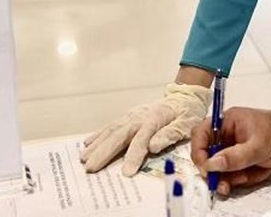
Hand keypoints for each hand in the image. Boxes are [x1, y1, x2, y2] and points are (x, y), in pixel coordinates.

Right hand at [80, 82, 210, 175]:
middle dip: (104, 152)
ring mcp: (131, 116)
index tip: (126, 173)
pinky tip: (87, 143)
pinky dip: (98, 135)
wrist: (183, 96)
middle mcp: (139, 117)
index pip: (141, 140)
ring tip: (83, 159)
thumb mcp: (186, 123)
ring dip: (97, 145)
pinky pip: (111, 126)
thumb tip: (154, 146)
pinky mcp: (128, 117)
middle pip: (119, 135)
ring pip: (111, 130)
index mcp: (155, 119)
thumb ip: (170, 134)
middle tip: (91, 168)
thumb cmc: (186, 112)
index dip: (133, 156)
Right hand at [190, 107, 270, 196]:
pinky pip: (234, 175)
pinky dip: (245, 178)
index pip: (201, 133)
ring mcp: (234, 149)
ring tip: (251, 174)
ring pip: (221, 169)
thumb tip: (212, 163)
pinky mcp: (242, 161)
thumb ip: (235, 156)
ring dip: (234, 177)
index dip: (199, 151)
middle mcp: (228, 134)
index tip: (205, 168)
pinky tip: (258, 172)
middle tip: (225, 183)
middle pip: (209, 155)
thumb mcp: (258, 145)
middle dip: (219, 171)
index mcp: (228, 121)